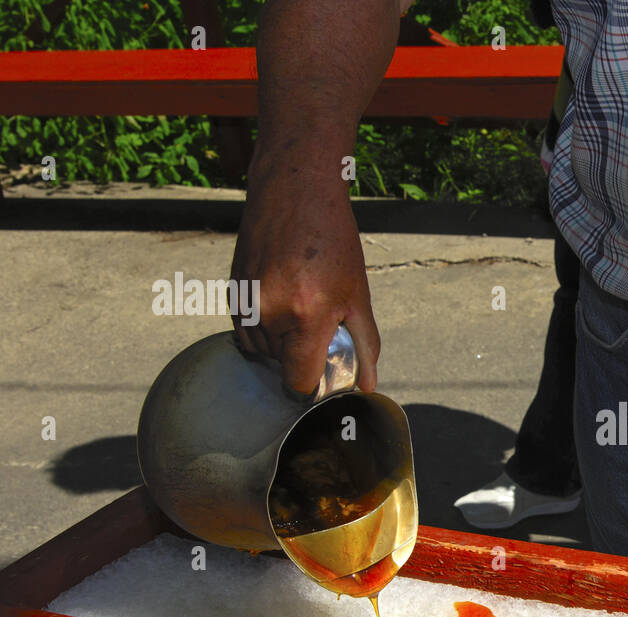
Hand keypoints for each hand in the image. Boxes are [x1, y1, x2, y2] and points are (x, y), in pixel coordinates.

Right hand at [229, 148, 379, 393]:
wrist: (294, 191)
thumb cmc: (333, 240)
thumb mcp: (358, 294)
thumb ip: (364, 343)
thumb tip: (367, 385)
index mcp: (306, 315)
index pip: (298, 382)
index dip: (313, 385)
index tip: (324, 374)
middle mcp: (269, 313)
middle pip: (280, 368)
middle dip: (299, 357)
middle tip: (318, 327)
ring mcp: (245, 303)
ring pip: (260, 352)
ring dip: (280, 345)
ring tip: (300, 309)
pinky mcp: (231, 293)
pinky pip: (245, 332)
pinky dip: (263, 328)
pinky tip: (282, 301)